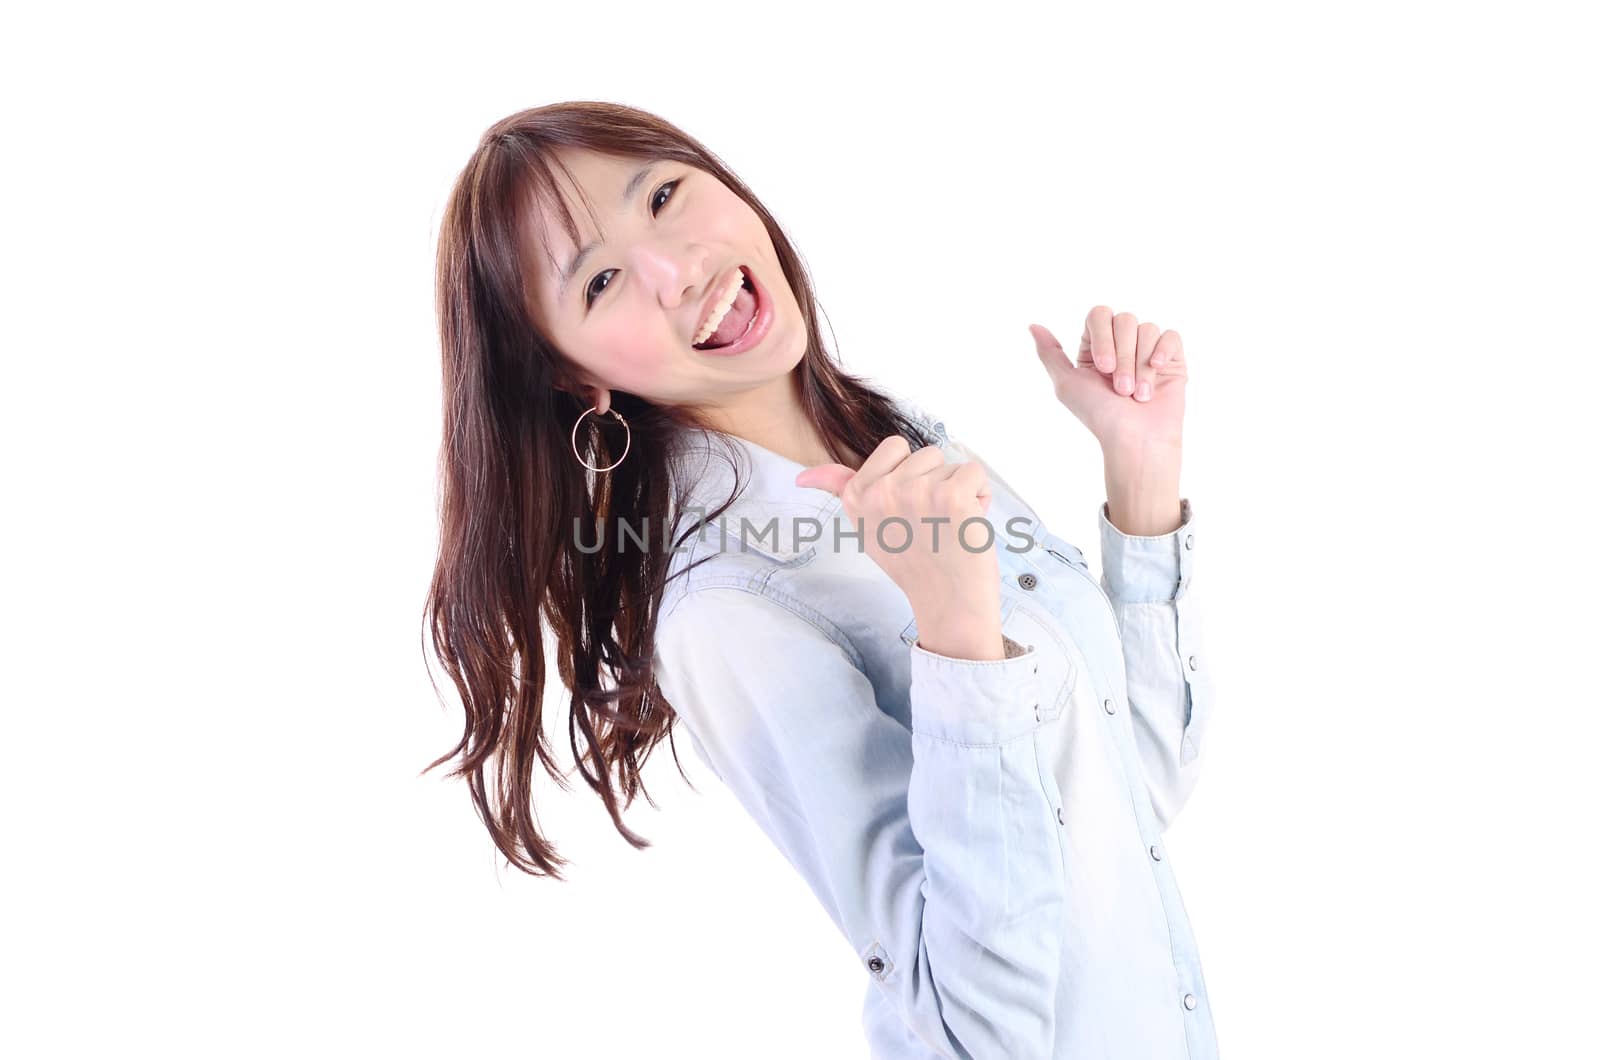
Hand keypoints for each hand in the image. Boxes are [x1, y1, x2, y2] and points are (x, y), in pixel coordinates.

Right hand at [795, 436, 1004, 659]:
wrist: (948, 603)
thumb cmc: (914, 563)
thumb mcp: (866, 525)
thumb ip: (841, 490)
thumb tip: (803, 475)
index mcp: (857, 495)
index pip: (894, 447)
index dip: (910, 475)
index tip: (907, 510)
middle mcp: (881, 492)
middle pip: (925, 454)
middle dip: (935, 483)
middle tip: (931, 523)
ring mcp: (916, 493)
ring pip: (951, 464)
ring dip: (959, 491)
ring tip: (949, 526)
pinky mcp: (952, 497)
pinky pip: (975, 472)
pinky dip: (980, 496)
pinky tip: (968, 524)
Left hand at [1029, 306, 1186, 455]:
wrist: (1136, 440)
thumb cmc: (1100, 416)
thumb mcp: (1067, 384)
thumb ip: (1049, 353)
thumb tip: (1032, 326)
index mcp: (1096, 346)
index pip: (1099, 314)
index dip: (1102, 337)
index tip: (1102, 368)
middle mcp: (1122, 344)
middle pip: (1125, 320)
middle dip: (1123, 357)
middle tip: (1121, 389)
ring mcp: (1147, 350)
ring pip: (1147, 330)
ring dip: (1141, 366)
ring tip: (1138, 395)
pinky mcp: (1171, 359)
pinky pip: (1171, 336)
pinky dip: (1163, 351)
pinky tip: (1157, 368)